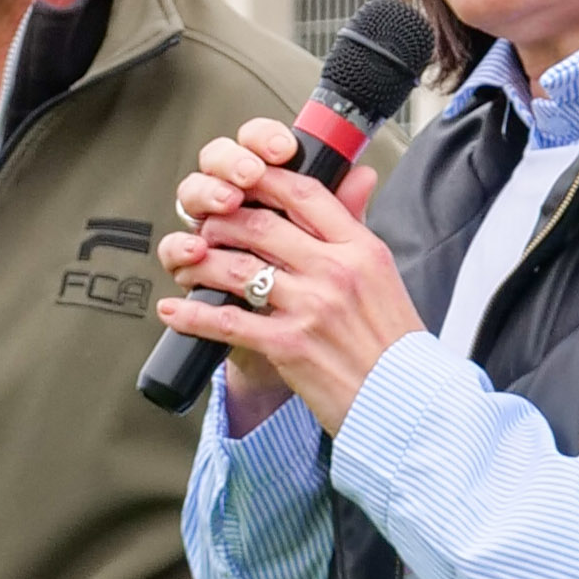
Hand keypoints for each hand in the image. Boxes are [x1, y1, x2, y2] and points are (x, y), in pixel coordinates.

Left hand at [157, 118, 424, 434]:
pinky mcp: (289, 345)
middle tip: (206, 224)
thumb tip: (359, 176)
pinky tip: (173, 310)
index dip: (264, 180)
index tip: (240, 177)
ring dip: (201, 263)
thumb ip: (358, 229)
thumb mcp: (384, 275)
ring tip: (187, 264)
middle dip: (222, 220)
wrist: (405, 402)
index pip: (306, 194)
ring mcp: (310, 308)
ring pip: (237, 268)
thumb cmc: (395, 343)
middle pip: (261, 225)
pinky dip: (192, 315)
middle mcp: (335, 272)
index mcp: (361, 249)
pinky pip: (227, 322)